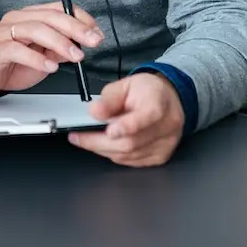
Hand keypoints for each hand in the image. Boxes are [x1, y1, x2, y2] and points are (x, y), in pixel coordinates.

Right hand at [0, 2, 103, 97]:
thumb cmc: (11, 63)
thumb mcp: (43, 57)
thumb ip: (59, 49)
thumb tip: (81, 46)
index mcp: (30, 16)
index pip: (59, 8)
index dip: (80, 18)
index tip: (96, 33)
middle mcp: (17, 19)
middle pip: (49, 16)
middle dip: (75, 28)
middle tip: (92, 41)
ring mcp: (5, 32)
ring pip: (35, 29)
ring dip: (59, 42)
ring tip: (75, 56)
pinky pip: (17, 49)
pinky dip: (36, 58)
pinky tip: (49, 67)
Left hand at [68, 73, 184, 166]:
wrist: (167, 99)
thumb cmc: (146, 90)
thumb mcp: (124, 84)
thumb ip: (109, 99)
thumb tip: (95, 112)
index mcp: (158, 103)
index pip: (146, 117)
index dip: (126, 126)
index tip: (109, 131)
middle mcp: (166, 126)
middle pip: (132, 141)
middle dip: (100, 142)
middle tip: (79, 137)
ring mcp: (166, 144)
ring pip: (131, 155)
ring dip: (104, 150)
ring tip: (87, 140)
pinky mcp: (161, 156)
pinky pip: (134, 161)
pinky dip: (116, 155)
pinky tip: (106, 146)